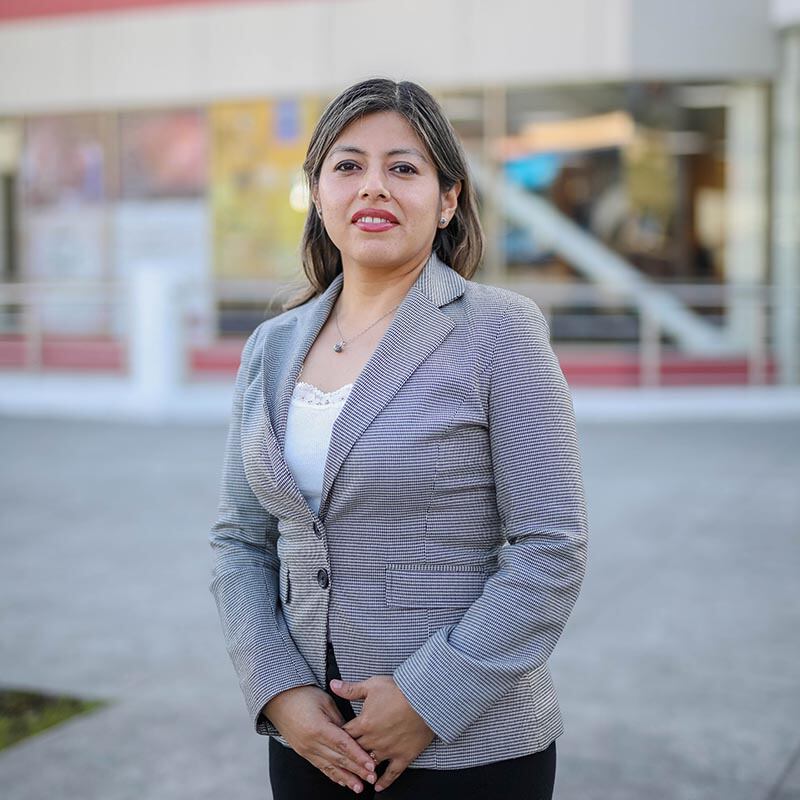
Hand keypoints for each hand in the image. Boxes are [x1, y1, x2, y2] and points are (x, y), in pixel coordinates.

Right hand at [262, 685, 378, 792]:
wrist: (279, 699)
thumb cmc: (304, 695)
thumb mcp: (325, 701)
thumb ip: (340, 720)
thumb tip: (353, 735)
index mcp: (318, 727)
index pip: (343, 745)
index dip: (358, 756)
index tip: (371, 764)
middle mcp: (311, 743)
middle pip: (338, 759)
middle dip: (357, 770)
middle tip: (372, 778)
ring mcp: (306, 750)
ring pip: (330, 767)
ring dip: (346, 778)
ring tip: (359, 787)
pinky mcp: (303, 753)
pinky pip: (320, 766)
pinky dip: (333, 775)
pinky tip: (342, 782)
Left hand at [330, 675, 435, 791]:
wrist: (425, 699)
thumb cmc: (399, 690)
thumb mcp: (372, 685)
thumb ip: (351, 689)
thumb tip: (333, 685)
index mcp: (364, 723)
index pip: (345, 735)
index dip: (338, 737)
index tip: (334, 741)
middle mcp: (373, 740)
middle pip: (355, 751)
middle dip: (348, 755)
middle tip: (342, 760)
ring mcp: (388, 750)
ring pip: (370, 765)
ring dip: (363, 770)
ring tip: (358, 774)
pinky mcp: (403, 756)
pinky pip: (391, 774)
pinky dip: (384, 782)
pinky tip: (378, 787)